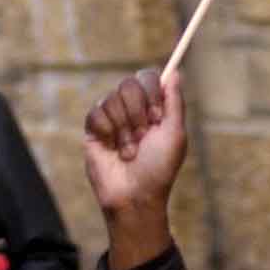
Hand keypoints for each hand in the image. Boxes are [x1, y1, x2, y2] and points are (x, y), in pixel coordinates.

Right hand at [83, 68, 186, 269]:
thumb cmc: (158, 169)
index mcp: (154, 109)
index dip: (152, 93)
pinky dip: (108, 131)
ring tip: (129, 151)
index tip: (157, 116)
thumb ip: (174, 102)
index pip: (149, 78)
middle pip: (129, 83)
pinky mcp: (94, 129)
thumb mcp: (175, 134)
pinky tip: (112, 148)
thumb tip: (176, 72)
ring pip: (112, 98)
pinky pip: (96, 112)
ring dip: (124, 128)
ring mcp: (112, 118)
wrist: (133, 196)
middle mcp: (133, 110)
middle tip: (143, 136)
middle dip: (138, 112)